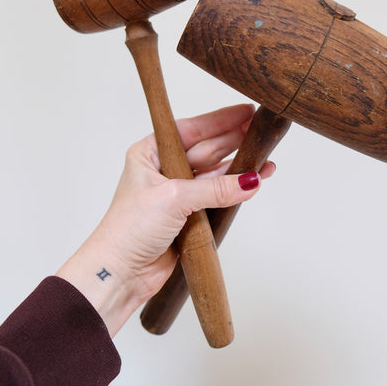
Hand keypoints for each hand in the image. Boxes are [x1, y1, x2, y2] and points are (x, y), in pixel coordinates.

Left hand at [56, 104, 275, 336]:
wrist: (120, 273)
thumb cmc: (129, 229)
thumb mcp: (174, 199)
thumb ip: (214, 189)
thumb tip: (249, 181)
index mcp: (150, 154)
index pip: (191, 130)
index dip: (219, 120)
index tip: (245, 112)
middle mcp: (164, 170)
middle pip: (206, 149)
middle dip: (234, 140)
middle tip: (261, 131)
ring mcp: (177, 193)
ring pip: (215, 174)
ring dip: (239, 168)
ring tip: (266, 159)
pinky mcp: (188, 216)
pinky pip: (217, 198)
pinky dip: (235, 191)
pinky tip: (254, 182)